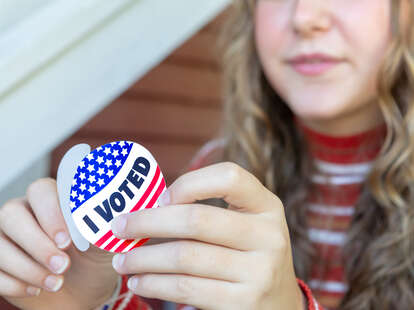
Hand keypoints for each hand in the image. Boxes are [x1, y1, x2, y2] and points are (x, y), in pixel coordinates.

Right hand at [0, 178, 117, 309]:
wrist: (84, 291)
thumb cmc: (95, 259)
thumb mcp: (106, 243)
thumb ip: (103, 226)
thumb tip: (109, 216)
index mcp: (53, 199)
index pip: (40, 190)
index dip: (50, 214)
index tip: (68, 241)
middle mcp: (25, 213)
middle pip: (12, 214)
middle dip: (38, 243)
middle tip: (63, 265)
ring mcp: (6, 237)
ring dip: (28, 268)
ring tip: (57, 282)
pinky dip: (15, 284)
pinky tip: (38, 289)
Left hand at [111, 162, 304, 309]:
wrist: (279, 304)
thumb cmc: (249, 255)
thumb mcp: (245, 225)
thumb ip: (211, 212)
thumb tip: (147, 207)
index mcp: (267, 206)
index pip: (229, 176)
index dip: (189, 183)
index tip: (160, 198)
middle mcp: (268, 235)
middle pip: (196, 219)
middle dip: (148, 221)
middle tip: (120, 226)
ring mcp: (259, 271)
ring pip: (185, 256)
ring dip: (143, 258)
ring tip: (123, 259)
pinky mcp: (242, 302)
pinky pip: (186, 288)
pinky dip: (155, 284)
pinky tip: (139, 281)